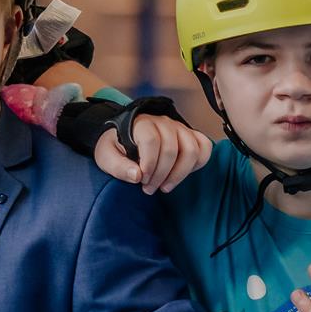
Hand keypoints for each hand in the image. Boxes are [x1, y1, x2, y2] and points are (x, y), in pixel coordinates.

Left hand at [93, 115, 211, 193]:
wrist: (124, 138)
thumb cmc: (116, 147)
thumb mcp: (106, 156)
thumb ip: (118, 166)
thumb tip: (137, 175)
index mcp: (141, 123)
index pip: (152, 142)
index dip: (149, 164)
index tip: (140, 180)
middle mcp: (163, 122)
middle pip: (172, 149)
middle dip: (161, 174)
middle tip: (148, 189)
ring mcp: (179, 128)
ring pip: (192, 150)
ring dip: (179, 173)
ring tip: (164, 186)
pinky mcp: (190, 136)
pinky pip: (204, 147)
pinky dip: (197, 164)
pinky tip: (180, 174)